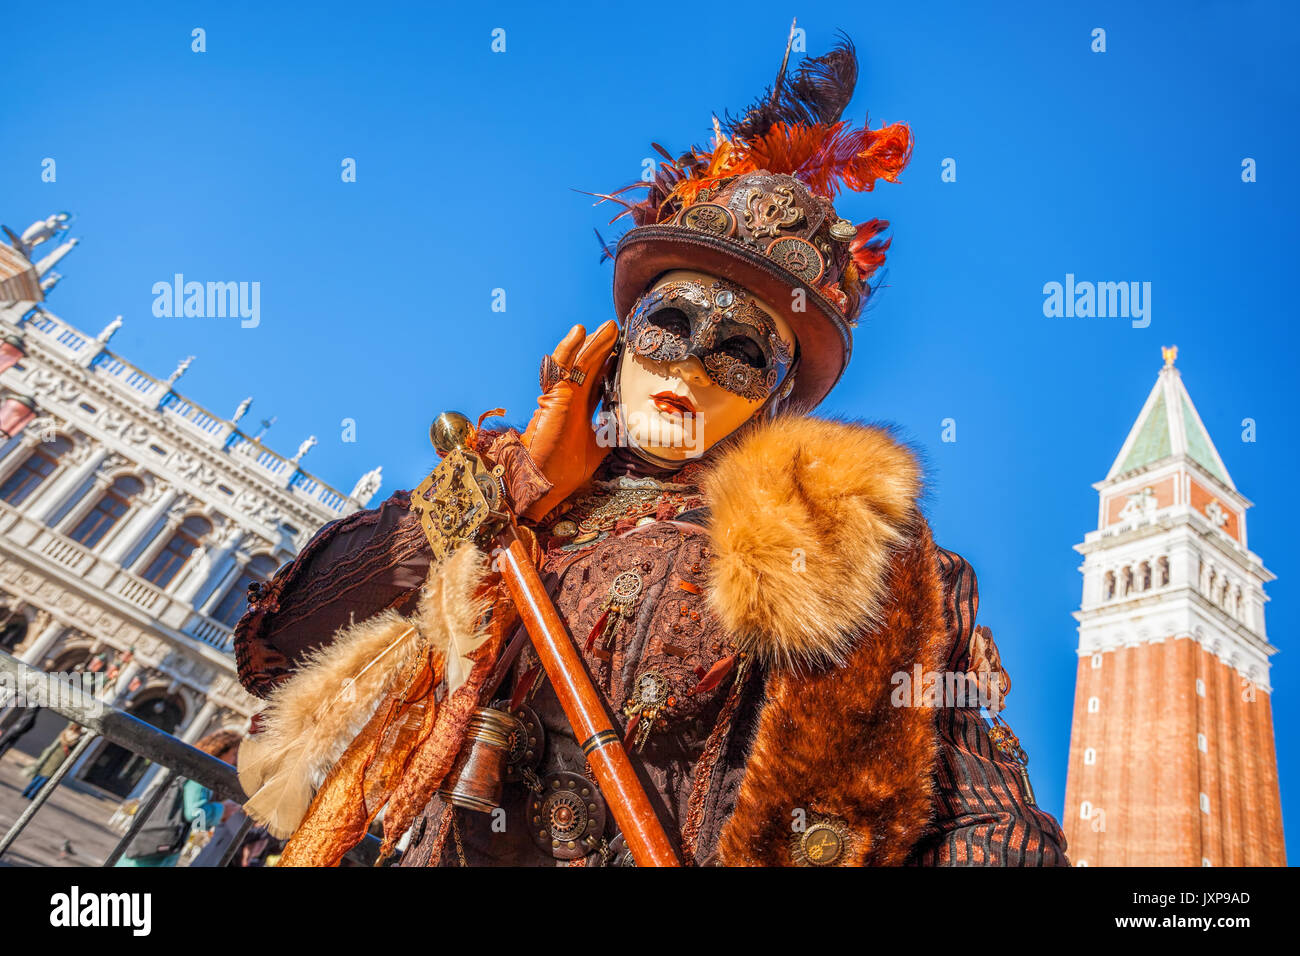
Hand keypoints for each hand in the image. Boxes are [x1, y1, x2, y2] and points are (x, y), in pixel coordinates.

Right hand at [520, 320, 619, 520]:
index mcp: (579, 411)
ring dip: (594, 343)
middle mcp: (569, 400)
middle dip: (603, 349)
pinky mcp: (554, 396)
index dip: (609, 367)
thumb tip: (629, 425)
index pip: (596, 382)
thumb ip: (610, 433)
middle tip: (618, 331)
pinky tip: (581, 332)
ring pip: (578, 362)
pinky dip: (572, 348)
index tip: (624, 354)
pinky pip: (563, 366)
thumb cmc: (564, 471)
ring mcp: (561, 396)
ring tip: (610, 327)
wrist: (543, 484)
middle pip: (589, 367)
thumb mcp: (599, 449)